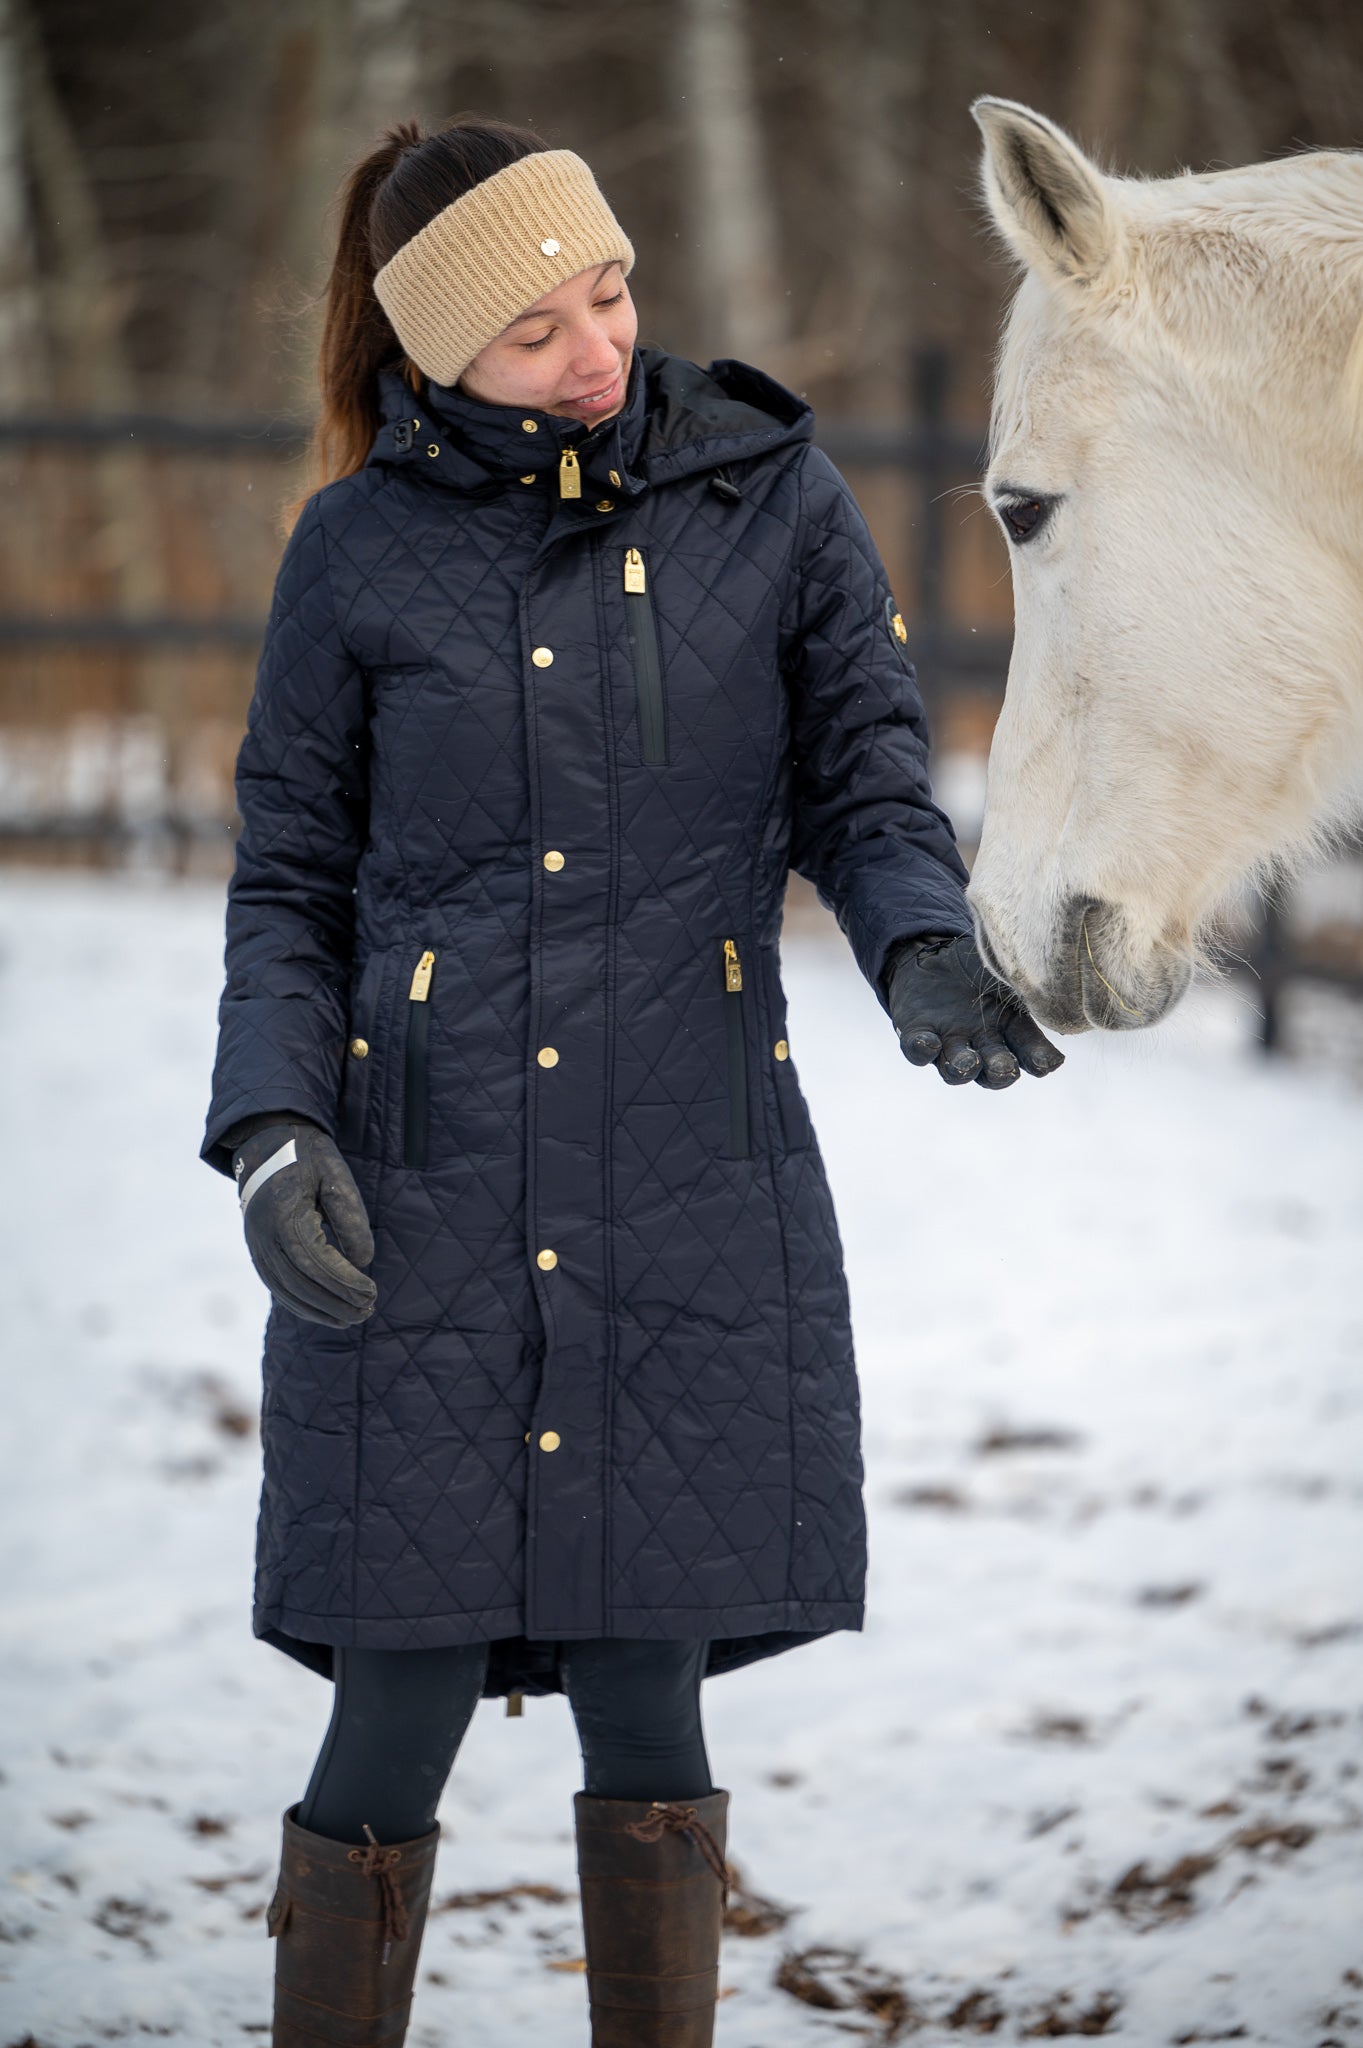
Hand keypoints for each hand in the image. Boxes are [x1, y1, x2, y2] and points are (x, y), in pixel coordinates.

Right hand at [230, 1118, 377, 1325]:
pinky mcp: (258, 1251)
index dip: (345, 1282)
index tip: (372, 1292)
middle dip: (336, 1302)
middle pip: (302, 1283)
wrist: (266, 1144)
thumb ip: (350, 1216)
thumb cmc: (307, 1156)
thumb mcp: (335, 1175)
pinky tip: (323, 1312)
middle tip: (368, 1311)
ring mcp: (257, 1246)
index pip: (317, 1262)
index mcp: (285, 1216)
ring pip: (287, 1290)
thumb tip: (362, 1261)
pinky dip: (300, 1303)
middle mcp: (265, 1237)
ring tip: (351, 1319)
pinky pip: (277, 1286)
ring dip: (319, 1310)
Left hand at [885, 933, 1063, 1088]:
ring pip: (956, 1069)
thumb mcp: (1007, 968)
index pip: (1031, 1052)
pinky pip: (919, 1051)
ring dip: (962, 1068)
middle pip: (994, 1070)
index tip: (1046, 1063)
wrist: (935, 953)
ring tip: (968, 1062)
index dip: (1040, 1060)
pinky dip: (923, 1049)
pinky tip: (928, 1042)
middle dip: (1001, 1072)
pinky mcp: (918, 1034)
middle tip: (1005, 1068)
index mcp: (1011, 1027)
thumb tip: (1052, 991)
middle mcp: (982, 1042)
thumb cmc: (979, 963)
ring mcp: (950, 1041)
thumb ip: (1025, 983)